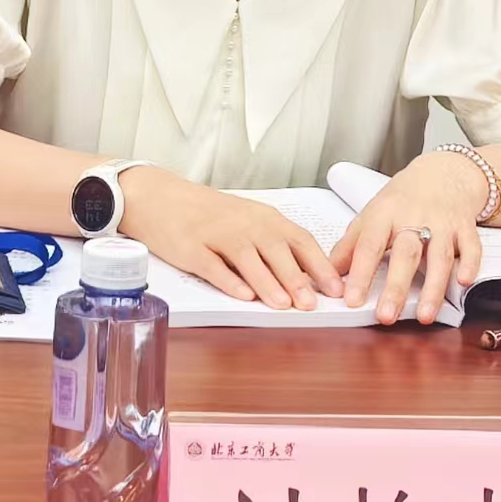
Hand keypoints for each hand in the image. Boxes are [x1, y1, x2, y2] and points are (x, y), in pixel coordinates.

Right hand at [119, 167, 343, 309]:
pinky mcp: (192, 248)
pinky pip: (213, 266)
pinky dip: (229, 281)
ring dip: (268, 282)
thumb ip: (277, 245)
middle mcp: (246, 224)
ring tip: (283, 305)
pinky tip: (242, 295)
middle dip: (297, 278)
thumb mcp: (251, 221)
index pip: (300, 241)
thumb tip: (311, 277)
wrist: (163, 197)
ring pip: (248, 259)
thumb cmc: (213, 214)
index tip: (337, 287)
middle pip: (277, 251)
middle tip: (312, 303)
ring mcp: (218, 235)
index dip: (320, 265)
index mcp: (265, 219)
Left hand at [329, 152, 486, 324]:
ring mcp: (443, 222)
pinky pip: (471, 246)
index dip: (360, 273)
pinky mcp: (465, 227)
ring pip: (439, 256)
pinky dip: (469, 264)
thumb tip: (329, 275)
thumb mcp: (371, 215)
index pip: (369, 245)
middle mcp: (414, 217)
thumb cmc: (403, 198)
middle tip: (386, 316)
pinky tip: (463, 282)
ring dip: (433, 288)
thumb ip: (351, 245)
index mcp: (385, 214)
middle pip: (405, 253)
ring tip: (425, 316)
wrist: (443, 172)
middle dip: (396, 287)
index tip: (352, 299)